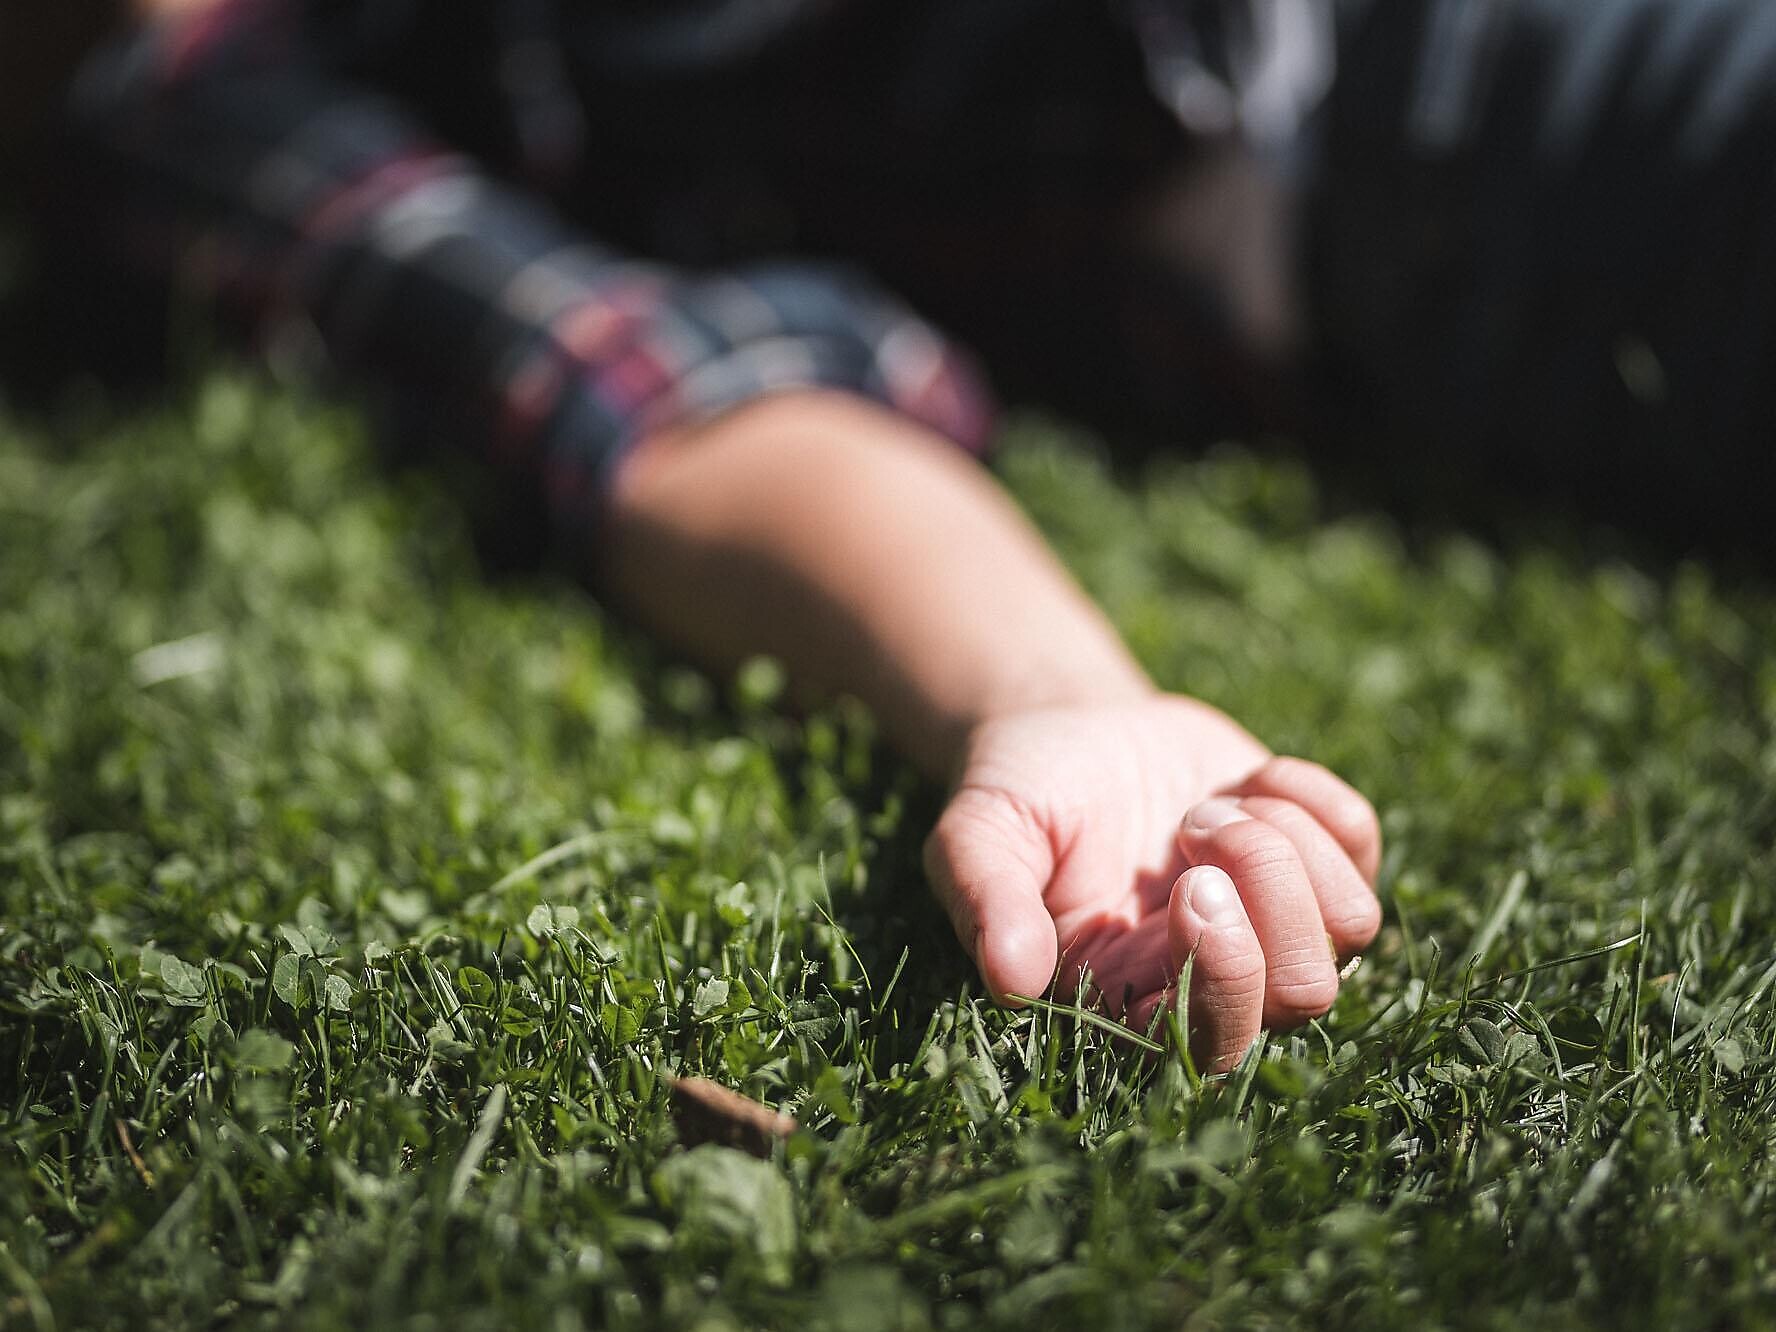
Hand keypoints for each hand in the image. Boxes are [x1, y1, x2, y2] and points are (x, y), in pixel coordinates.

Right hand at [923, 695, 1381, 1071]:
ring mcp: (1276, 921)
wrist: (1067, 726)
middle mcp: (1212, 974)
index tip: (1190, 887)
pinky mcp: (1314, 862)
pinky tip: (1248, 779)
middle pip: (1304, 993)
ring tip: (1209, 806)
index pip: (1209, 1045)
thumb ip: (987, 902)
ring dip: (1283, 843)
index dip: (1224, 977)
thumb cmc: (1017, 794)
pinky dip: (1312, 797)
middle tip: (1198, 827)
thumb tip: (1011, 979)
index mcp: (1128, 993)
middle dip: (1270, 896)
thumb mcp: (978, 836)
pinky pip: (1362, 846)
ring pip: (1350, 925)